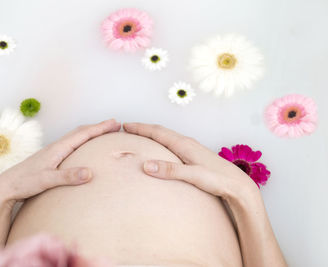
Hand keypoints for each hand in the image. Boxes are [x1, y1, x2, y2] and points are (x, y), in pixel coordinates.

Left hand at [0, 119, 120, 207]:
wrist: (5, 187)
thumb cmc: (24, 183)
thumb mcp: (47, 180)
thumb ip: (68, 176)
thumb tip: (90, 173)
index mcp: (57, 148)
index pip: (83, 134)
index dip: (100, 128)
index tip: (115, 123)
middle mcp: (56, 147)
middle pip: (81, 132)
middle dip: (99, 127)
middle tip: (115, 125)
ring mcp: (53, 152)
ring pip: (76, 137)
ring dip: (91, 133)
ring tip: (103, 133)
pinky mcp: (51, 159)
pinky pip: (71, 145)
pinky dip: (83, 142)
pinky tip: (84, 149)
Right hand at [123, 122, 258, 201]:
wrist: (238, 186)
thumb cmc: (218, 180)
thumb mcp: (193, 176)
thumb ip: (170, 170)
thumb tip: (146, 165)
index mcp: (184, 144)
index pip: (157, 132)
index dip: (140, 128)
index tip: (125, 126)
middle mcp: (187, 143)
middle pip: (161, 131)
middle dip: (143, 128)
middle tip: (128, 128)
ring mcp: (192, 149)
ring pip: (167, 137)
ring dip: (152, 134)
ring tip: (141, 136)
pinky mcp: (195, 156)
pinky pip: (172, 144)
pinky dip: (161, 142)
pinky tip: (161, 150)